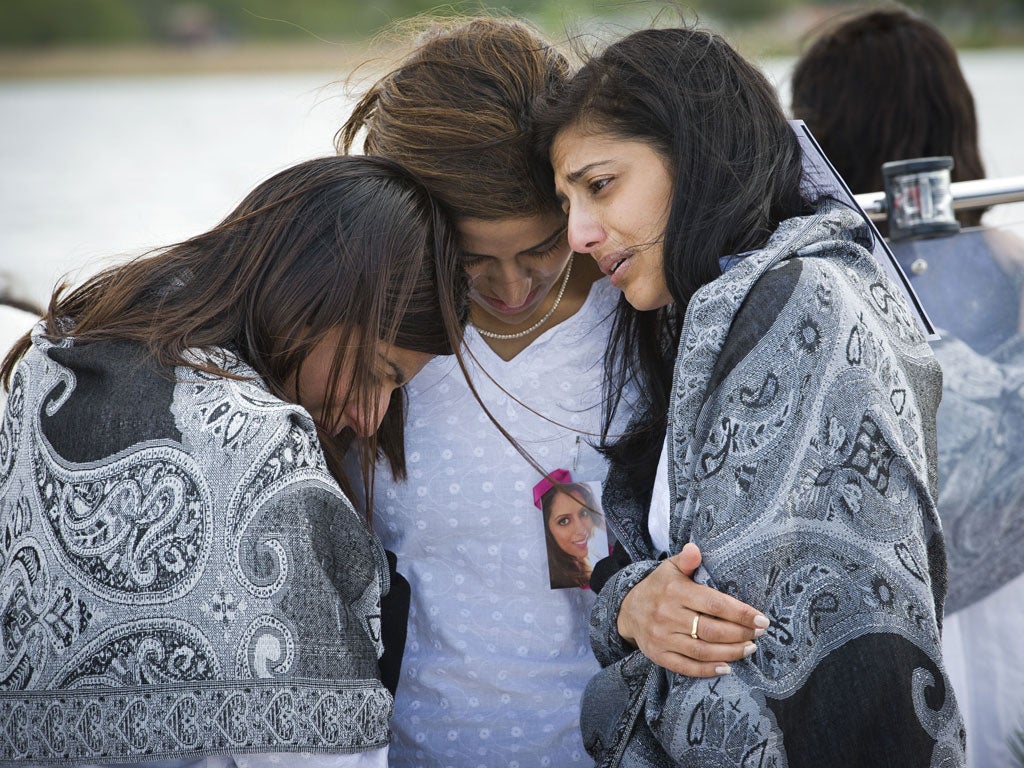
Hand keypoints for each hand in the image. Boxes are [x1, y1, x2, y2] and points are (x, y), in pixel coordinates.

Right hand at [616, 543, 768, 677]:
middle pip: (711, 630)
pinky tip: (726, 667)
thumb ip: (686, 560)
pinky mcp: (659, 655)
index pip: (714, 604)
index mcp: (675, 592)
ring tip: (749, 648)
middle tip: (759, 634)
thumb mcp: (669, 569)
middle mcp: (667, 616)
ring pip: (702, 651)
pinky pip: (686, 667)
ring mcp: (662, 638)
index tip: (761, 619)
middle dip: (740, 634)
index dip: (740, 613)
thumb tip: (696, 548)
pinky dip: (708, 670)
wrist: (627, 609)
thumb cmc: (658, 587)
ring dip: (730, 652)